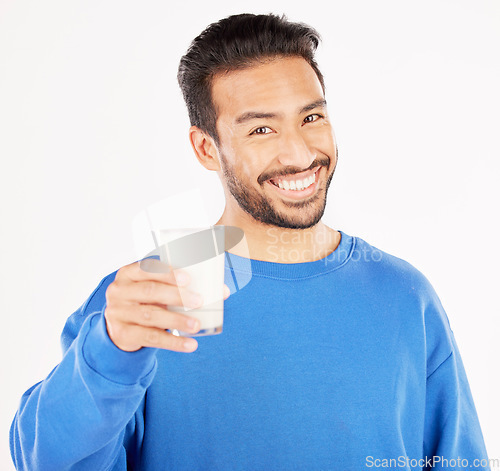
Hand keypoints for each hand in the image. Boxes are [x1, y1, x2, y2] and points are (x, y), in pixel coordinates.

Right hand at [104, 259, 229, 352]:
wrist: (119, 326)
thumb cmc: (145, 300)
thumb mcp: (155, 288)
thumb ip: (181, 286)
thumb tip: (223, 291)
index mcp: (127, 273)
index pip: (145, 268)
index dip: (166, 272)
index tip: (188, 278)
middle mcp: (119, 291)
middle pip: (149, 291)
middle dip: (176, 295)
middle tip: (198, 301)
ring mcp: (118, 313)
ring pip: (151, 316)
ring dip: (177, 320)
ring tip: (196, 324)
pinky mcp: (123, 334)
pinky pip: (150, 338)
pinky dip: (173, 342)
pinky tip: (189, 344)